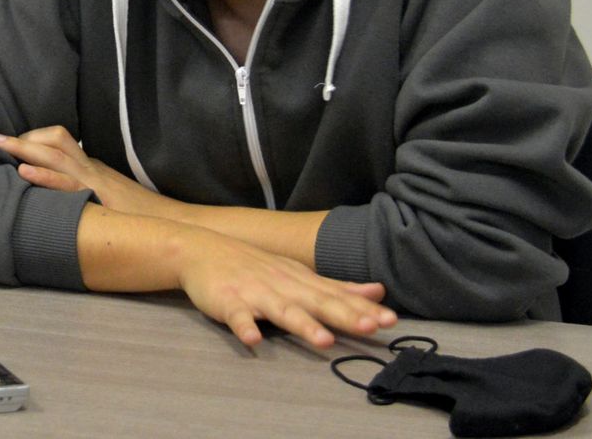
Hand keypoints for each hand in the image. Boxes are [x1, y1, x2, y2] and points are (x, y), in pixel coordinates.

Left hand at [0, 126, 178, 217]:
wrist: (172, 225)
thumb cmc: (139, 216)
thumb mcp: (107, 196)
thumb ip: (85, 190)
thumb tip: (57, 193)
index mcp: (90, 166)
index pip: (59, 142)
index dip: (32, 139)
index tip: (10, 142)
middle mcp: (90, 168)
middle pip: (53, 141)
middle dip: (21, 138)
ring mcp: (94, 181)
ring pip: (56, 154)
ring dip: (24, 148)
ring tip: (0, 145)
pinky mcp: (97, 197)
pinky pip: (66, 182)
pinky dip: (43, 175)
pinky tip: (23, 173)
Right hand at [173, 225, 395, 348]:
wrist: (201, 249)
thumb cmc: (254, 266)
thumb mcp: (299, 274)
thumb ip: (337, 287)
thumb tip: (379, 292)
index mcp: (301, 282)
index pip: (337, 296)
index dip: (363, 309)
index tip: (390, 320)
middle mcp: (283, 286)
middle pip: (317, 303)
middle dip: (344, 315)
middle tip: (371, 327)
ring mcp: (255, 293)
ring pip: (282, 310)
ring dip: (302, 324)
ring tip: (323, 341)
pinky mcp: (228, 301)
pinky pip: (237, 317)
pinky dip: (244, 327)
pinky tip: (253, 340)